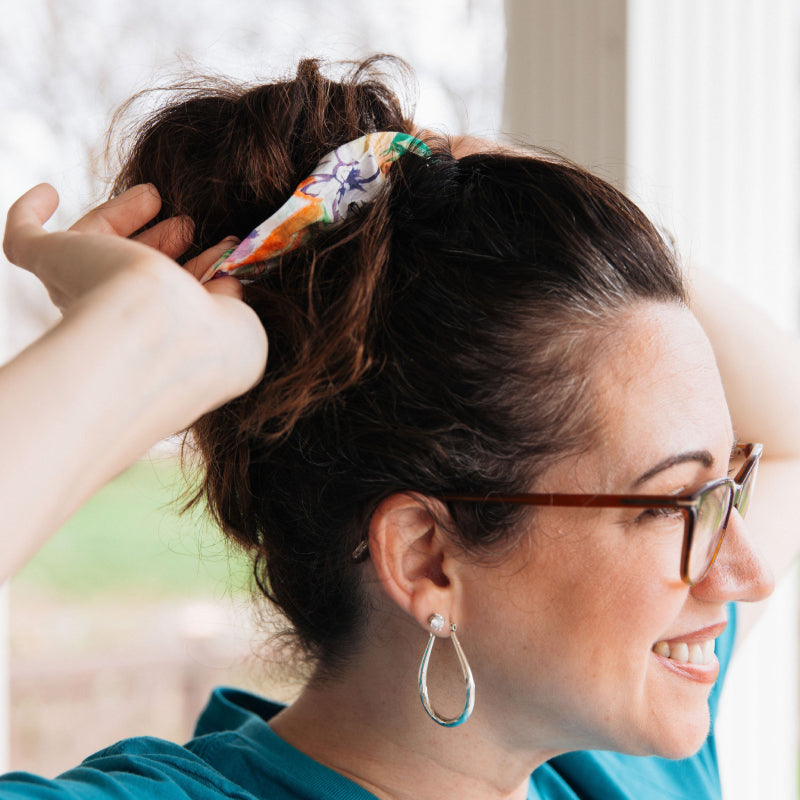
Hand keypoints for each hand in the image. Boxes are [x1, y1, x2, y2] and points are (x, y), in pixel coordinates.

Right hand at [3, 183, 267, 405]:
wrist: (160, 337)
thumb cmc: (208, 343)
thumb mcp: (242, 328)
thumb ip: (233, 302)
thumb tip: (224, 278)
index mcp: (158, 340)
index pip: (169, 300)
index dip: (196, 270)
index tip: (224, 247)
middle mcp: (113, 319)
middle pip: (127, 271)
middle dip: (162, 242)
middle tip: (188, 223)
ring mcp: (80, 289)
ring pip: (90, 248)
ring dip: (122, 216)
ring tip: (156, 194)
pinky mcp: (51, 262)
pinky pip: (24, 239)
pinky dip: (30, 212)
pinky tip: (48, 191)